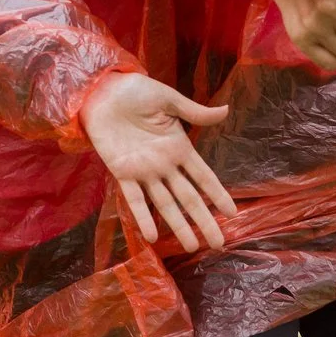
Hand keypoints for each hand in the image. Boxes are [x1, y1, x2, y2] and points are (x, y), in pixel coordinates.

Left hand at [78, 72, 236, 250]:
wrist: (103, 90)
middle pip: (189, 198)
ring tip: (191, 246)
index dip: (217, 195)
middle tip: (218, 244)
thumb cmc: (137, 91)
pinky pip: (134, 199)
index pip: (203, 177)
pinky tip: (152, 236)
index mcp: (178, 147)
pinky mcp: (122, 172)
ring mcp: (144, 171)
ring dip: (178, 225)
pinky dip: (142, 217)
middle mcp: (164, 165)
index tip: (232, 213)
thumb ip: (195, 112)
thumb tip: (227, 110)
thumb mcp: (169, 99)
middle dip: (203, 220)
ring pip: (165, 204)